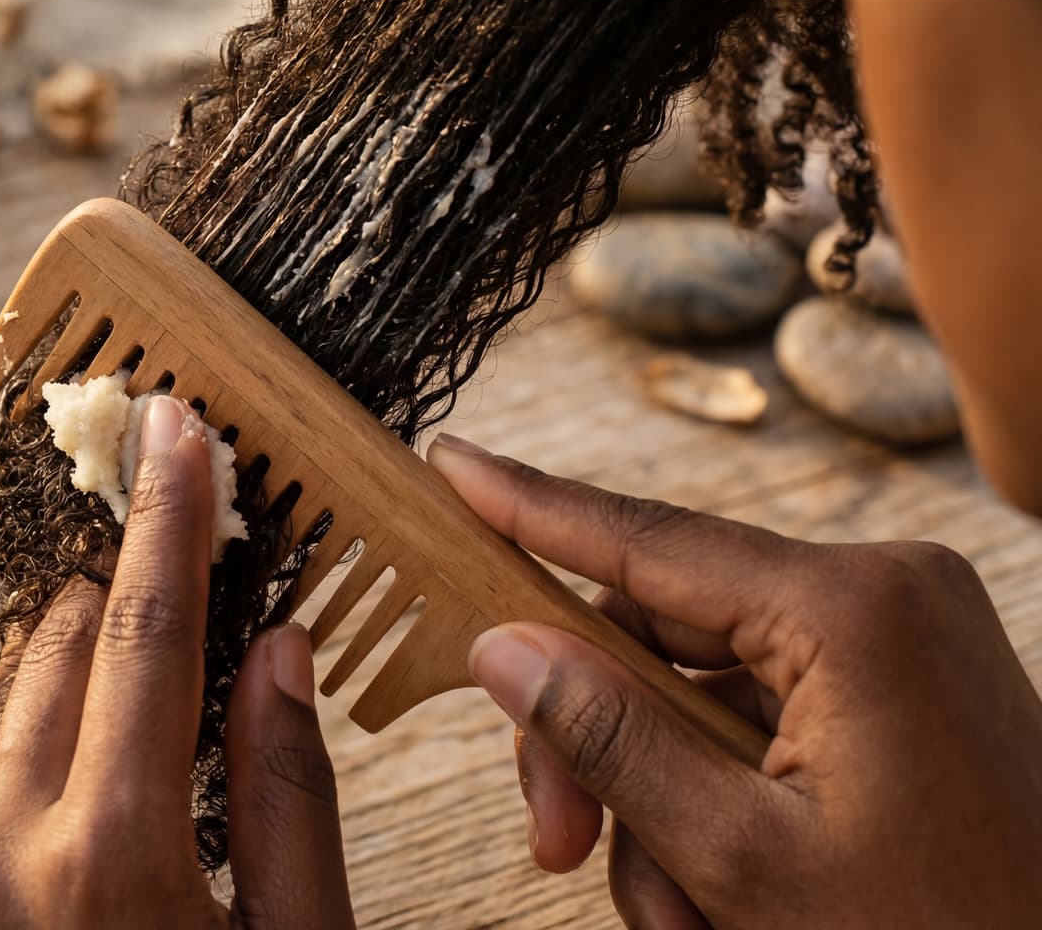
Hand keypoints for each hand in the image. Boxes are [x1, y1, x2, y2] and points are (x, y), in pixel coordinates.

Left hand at [0, 396, 355, 928]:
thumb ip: (287, 800)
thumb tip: (277, 650)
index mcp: (111, 855)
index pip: (146, 637)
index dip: (169, 521)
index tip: (175, 430)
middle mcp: (8, 850)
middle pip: (64, 643)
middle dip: (125, 569)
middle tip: (178, 514)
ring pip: (2, 688)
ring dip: (72, 630)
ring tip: (134, 598)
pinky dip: (22, 700)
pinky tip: (75, 695)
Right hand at [428, 433, 1041, 928]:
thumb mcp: (743, 856)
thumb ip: (609, 739)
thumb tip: (504, 647)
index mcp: (852, 609)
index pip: (644, 539)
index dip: (528, 507)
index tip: (450, 466)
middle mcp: (880, 595)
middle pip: (657, 631)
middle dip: (597, 744)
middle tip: (555, 846)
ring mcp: (897, 637)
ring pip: (698, 683)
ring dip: (654, 793)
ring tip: (677, 911)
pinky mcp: (900, 684)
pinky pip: (757, 712)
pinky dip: (714, 794)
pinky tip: (714, 891)